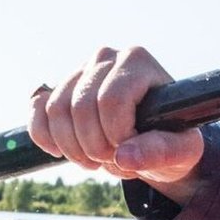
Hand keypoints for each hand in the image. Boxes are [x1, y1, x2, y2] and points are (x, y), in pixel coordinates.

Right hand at [27, 46, 205, 199]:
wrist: (154, 139)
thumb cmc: (172, 140)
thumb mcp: (181, 150)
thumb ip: (161, 152)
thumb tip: (124, 156)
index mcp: (137, 61)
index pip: (111, 100)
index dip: (116, 136)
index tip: (132, 152)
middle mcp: (105, 57)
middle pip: (81, 107)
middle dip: (95, 148)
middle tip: (115, 163)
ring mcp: (78, 71)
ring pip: (56, 111)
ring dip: (73, 149)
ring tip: (98, 161)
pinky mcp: (58, 88)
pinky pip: (37, 111)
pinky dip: (45, 137)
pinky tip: (62, 152)